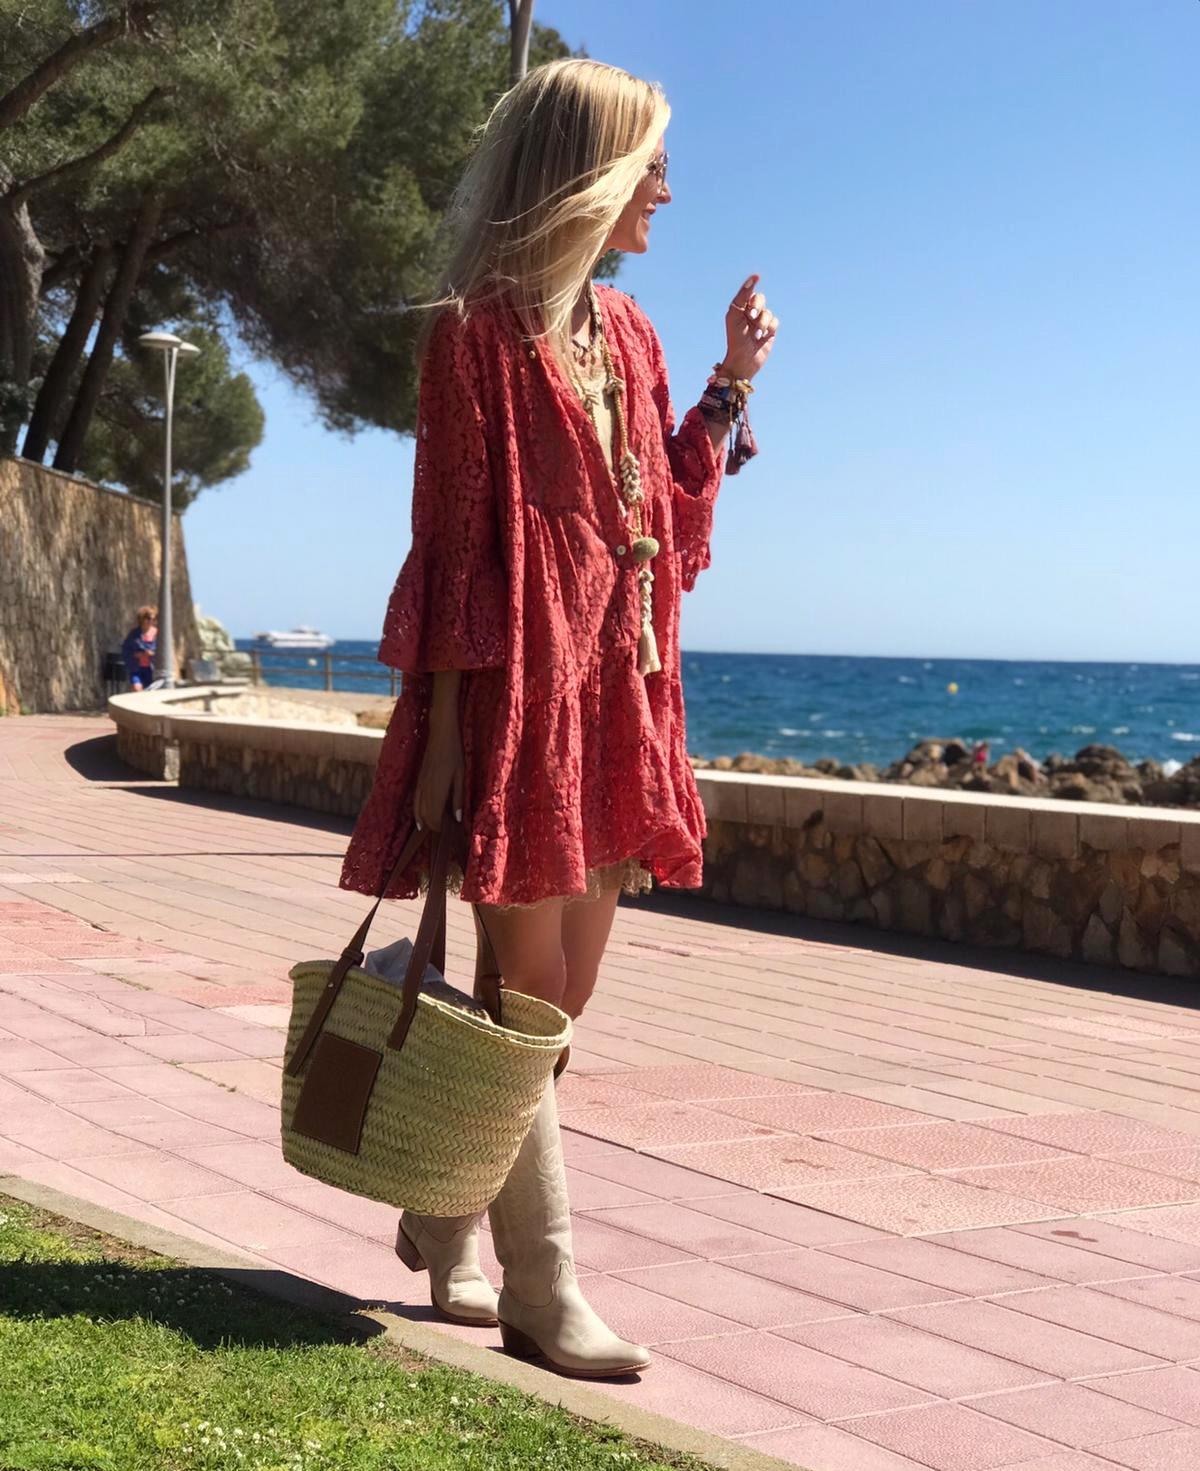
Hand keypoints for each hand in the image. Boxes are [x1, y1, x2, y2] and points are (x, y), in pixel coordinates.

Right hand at [413, 715, 463, 832]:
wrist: (440, 733)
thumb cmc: (454, 753)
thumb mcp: (461, 776)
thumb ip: (458, 798)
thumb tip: (457, 818)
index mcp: (437, 790)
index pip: (434, 818)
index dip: (439, 829)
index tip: (448, 835)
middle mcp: (425, 790)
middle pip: (425, 816)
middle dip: (432, 827)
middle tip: (442, 834)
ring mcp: (419, 784)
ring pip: (418, 810)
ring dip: (424, 821)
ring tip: (432, 830)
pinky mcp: (418, 779)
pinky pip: (415, 801)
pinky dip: (417, 812)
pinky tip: (421, 818)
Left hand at [722, 274, 777, 381]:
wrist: (743, 360)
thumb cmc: (735, 338)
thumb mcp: (735, 314)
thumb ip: (743, 295)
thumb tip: (755, 277)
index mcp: (739, 309)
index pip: (748, 293)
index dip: (751, 286)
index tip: (757, 277)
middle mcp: (750, 314)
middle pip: (760, 299)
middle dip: (757, 306)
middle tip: (751, 316)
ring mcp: (761, 322)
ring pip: (768, 312)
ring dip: (762, 323)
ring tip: (755, 334)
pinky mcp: (770, 331)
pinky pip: (774, 322)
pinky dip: (769, 328)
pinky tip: (763, 337)